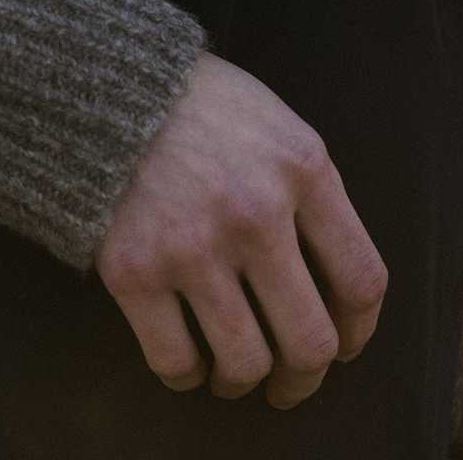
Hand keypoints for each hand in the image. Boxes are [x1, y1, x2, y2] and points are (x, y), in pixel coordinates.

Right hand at [94, 50, 387, 409]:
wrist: (100, 81)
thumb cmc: (195, 102)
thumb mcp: (274, 123)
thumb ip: (309, 192)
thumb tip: (331, 282)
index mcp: (301, 169)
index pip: (362, 281)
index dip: (358, 330)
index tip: (343, 343)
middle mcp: (255, 213)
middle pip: (310, 341)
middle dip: (304, 378)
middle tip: (291, 381)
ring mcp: (192, 245)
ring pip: (245, 363)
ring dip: (244, 382)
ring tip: (233, 375)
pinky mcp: (133, 270)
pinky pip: (175, 360)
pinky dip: (186, 375)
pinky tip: (186, 359)